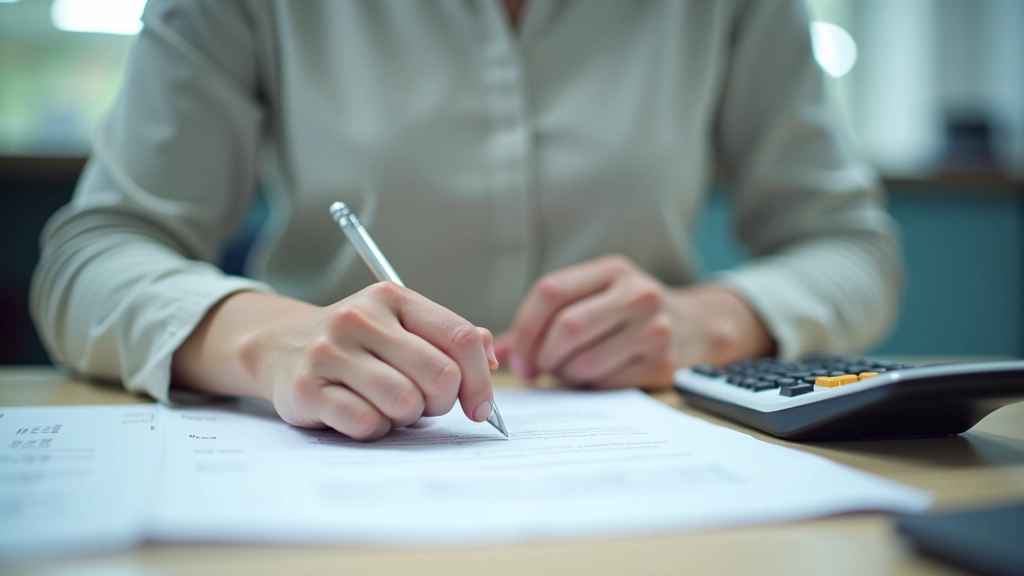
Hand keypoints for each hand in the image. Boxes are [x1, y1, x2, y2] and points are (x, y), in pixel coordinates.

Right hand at [173, 284, 497, 440]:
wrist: (279, 346)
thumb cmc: (356, 343)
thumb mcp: (401, 325)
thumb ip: (448, 337)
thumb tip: (492, 357)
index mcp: (393, 298)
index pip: (459, 338)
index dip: (480, 380)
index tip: (479, 408)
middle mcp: (360, 318)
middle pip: (438, 376)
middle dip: (439, 402)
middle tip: (421, 404)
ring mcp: (330, 351)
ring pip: (405, 403)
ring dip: (404, 417)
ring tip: (387, 405)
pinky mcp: (306, 387)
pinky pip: (366, 423)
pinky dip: (373, 429)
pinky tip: (360, 414)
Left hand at [493, 255, 773, 388]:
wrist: (699, 327)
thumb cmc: (629, 313)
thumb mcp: (594, 298)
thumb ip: (544, 318)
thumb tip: (495, 350)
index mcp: (612, 269)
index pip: (550, 292)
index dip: (525, 328)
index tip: (518, 354)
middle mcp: (637, 293)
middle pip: (566, 327)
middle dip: (542, 356)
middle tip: (537, 369)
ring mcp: (655, 328)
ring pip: (584, 360)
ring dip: (565, 374)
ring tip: (568, 371)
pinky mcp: (663, 363)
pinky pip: (606, 382)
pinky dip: (589, 386)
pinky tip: (593, 378)